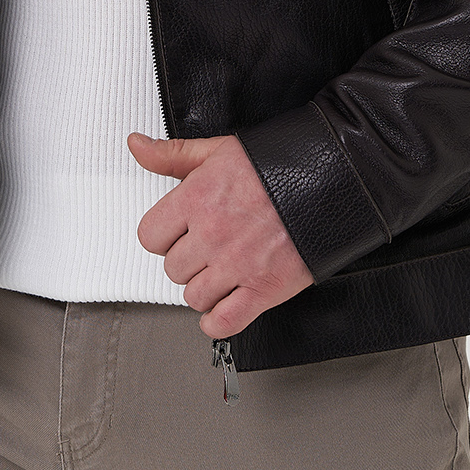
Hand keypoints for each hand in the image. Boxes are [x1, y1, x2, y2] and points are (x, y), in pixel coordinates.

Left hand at [129, 132, 313, 338]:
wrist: (332, 178)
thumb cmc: (278, 164)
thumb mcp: (219, 150)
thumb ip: (172, 154)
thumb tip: (137, 146)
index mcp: (196, 198)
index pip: (150, 237)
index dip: (163, 235)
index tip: (178, 232)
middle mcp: (212, 234)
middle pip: (172, 269)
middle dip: (188, 260)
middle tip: (207, 248)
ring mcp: (237, 264)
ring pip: (194, 296)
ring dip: (205, 288)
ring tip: (221, 271)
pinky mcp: (264, 289)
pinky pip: (223, 323)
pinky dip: (218, 321)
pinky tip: (225, 305)